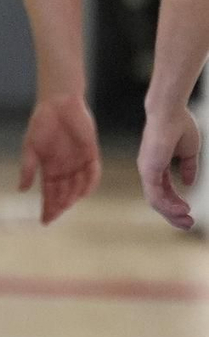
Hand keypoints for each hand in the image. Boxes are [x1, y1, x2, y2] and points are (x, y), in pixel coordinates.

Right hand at [18, 92, 100, 225]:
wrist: (58, 103)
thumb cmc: (41, 123)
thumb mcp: (30, 148)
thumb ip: (27, 169)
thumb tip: (21, 190)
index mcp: (49, 168)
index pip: (49, 193)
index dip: (48, 207)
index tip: (44, 221)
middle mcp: (65, 169)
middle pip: (64, 193)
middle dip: (59, 206)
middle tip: (54, 216)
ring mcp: (78, 162)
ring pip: (78, 186)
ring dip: (72, 197)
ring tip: (66, 205)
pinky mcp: (91, 153)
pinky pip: (93, 172)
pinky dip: (90, 183)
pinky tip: (84, 192)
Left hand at [139, 105, 199, 230]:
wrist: (171, 112)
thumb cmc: (179, 125)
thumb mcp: (188, 151)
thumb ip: (188, 167)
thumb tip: (189, 183)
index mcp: (156, 165)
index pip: (164, 191)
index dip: (176, 203)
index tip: (189, 212)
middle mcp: (149, 170)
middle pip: (158, 200)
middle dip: (174, 214)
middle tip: (188, 224)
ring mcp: (147, 170)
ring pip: (156, 201)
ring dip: (172, 213)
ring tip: (188, 220)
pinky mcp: (148, 170)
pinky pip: (156, 195)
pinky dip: (168, 205)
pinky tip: (182, 210)